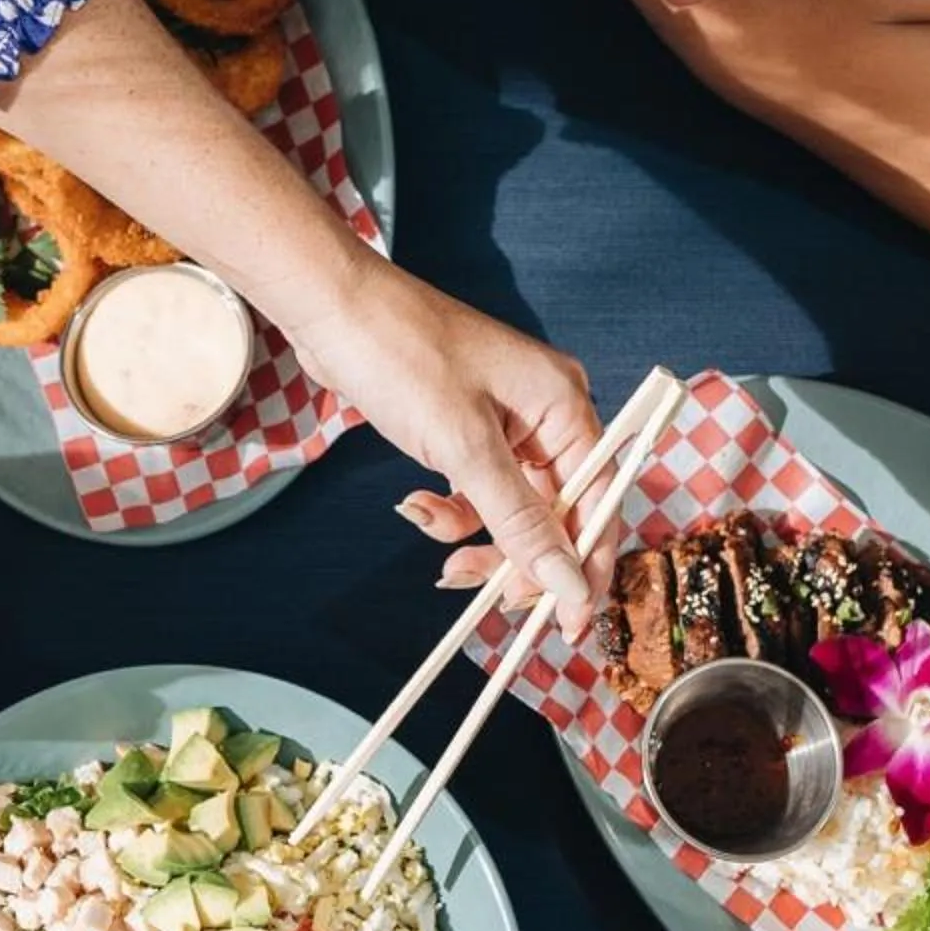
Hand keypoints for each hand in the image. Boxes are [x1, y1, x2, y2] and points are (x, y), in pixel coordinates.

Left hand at [277, 265, 609, 636]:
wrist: (331, 308)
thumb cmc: (401, 354)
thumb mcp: (465, 447)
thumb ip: (520, 520)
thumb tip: (568, 582)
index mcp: (563, 404)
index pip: (598, 500)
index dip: (586, 565)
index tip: (570, 623)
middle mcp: (544, 412)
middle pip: (558, 511)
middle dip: (522, 558)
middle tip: (489, 598)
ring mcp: (504, 422)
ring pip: (513, 508)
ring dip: (480, 539)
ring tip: (441, 553)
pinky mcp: (465, 430)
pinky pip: (476, 491)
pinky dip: (451, 512)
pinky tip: (418, 508)